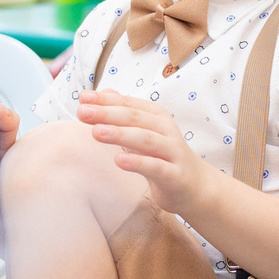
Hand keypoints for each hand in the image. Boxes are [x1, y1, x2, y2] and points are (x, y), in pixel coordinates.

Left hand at [77, 89, 210, 215]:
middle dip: (108, 113)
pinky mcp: (175, 175)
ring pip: (145, 140)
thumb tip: (105, 92)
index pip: (129, 104)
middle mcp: (166, 130)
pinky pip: (155, 167)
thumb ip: (125, 114)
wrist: (195, 186)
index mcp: (157, 117)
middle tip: (82, 112)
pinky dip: (137, 163)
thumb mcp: (144, 133)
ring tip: (96, 132)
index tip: (83, 97)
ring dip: (120, 134)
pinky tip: (118, 160)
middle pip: (135, 118)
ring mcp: (172, 152)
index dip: (106, 100)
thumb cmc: (163, 157)